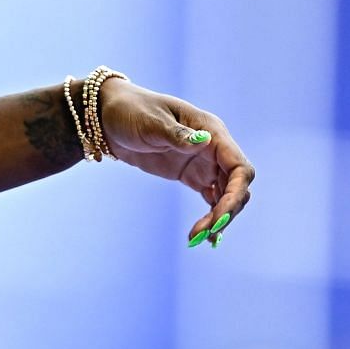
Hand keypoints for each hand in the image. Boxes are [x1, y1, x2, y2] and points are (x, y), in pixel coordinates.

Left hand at [94, 78, 254, 247]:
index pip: (239, 167)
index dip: (236, 194)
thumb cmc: (131, 111)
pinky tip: (204, 236)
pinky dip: (212, 216)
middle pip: (237, 186)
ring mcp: (205, 163)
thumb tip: (204, 141)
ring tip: (198, 238)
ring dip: (219, 218)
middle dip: (227, 211)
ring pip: (226, 196)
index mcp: (212, 131)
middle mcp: (214, 148)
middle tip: (204, 233)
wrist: (110, 117)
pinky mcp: (193, 175)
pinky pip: (212, 199)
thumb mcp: (151, 122)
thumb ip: (176, 135)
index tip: (219, 216)